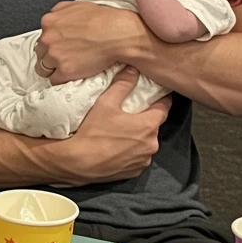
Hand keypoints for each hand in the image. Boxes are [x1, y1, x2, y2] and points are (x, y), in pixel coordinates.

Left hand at [37, 1, 144, 84]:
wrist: (118, 33)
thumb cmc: (102, 18)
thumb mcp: (76, 5)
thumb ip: (59, 11)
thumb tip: (53, 18)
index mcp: (48, 22)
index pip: (42, 38)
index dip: (51, 44)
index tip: (59, 48)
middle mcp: (47, 39)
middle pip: (40, 53)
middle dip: (50, 57)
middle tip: (64, 58)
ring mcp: (55, 56)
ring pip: (43, 68)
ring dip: (53, 70)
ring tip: (66, 69)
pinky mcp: (65, 71)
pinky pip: (54, 80)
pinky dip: (61, 80)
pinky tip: (70, 76)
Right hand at [49, 69, 170, 184]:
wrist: (77, 163)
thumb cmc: (92, 131)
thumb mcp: (106, 102)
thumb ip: (122, 84)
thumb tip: (133, 70)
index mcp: (148, 125)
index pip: (164, 108)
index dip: (161, 99)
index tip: (158, 94)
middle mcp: (152, 144)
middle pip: (153, 126)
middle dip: (144, 120)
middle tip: (129, 114)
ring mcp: (143, 160)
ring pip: (145, 143)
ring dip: (138, 138)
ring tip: (120, 133)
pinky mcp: (134, 172)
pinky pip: (137, 158)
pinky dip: (131, 152)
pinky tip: (116, 148)